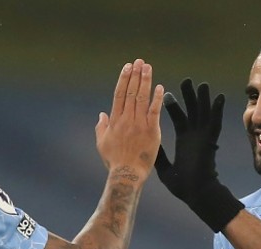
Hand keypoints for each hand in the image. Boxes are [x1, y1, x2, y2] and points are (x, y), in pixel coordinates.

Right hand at [95, 59, 163, 183]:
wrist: (127, 174)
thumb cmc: (114, 161)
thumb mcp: (101, 144)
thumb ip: (101, 127)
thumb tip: (101, 113)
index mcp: (115, 121)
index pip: (119, 95)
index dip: (124, 79)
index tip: (127, 67)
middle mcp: (126, 119)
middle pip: (131, 92)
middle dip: (135, 75)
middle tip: (139, 61)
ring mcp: (139, 125)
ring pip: (142, 98)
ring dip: (145, 81)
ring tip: (148, 67)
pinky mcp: (152, 131)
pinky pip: (155, 112)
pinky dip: (157, 99)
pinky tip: (160, 87)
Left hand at [155, 78, 224, 196]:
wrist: (195, 193)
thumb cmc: (181, 185)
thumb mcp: (164, 166)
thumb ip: (157, 153)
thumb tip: (145, 145)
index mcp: (184, 140)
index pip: (178, 117)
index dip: (173, 105)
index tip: (165, 93)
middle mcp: (194, 135)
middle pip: (192, 110)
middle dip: (188, 95)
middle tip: (185, 80)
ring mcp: (203, 137)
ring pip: (203, 112)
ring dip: (203, 98)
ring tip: (201, 83)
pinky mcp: (210, 140)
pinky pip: (215, 122)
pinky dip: (217, 109)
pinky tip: (218, 96)